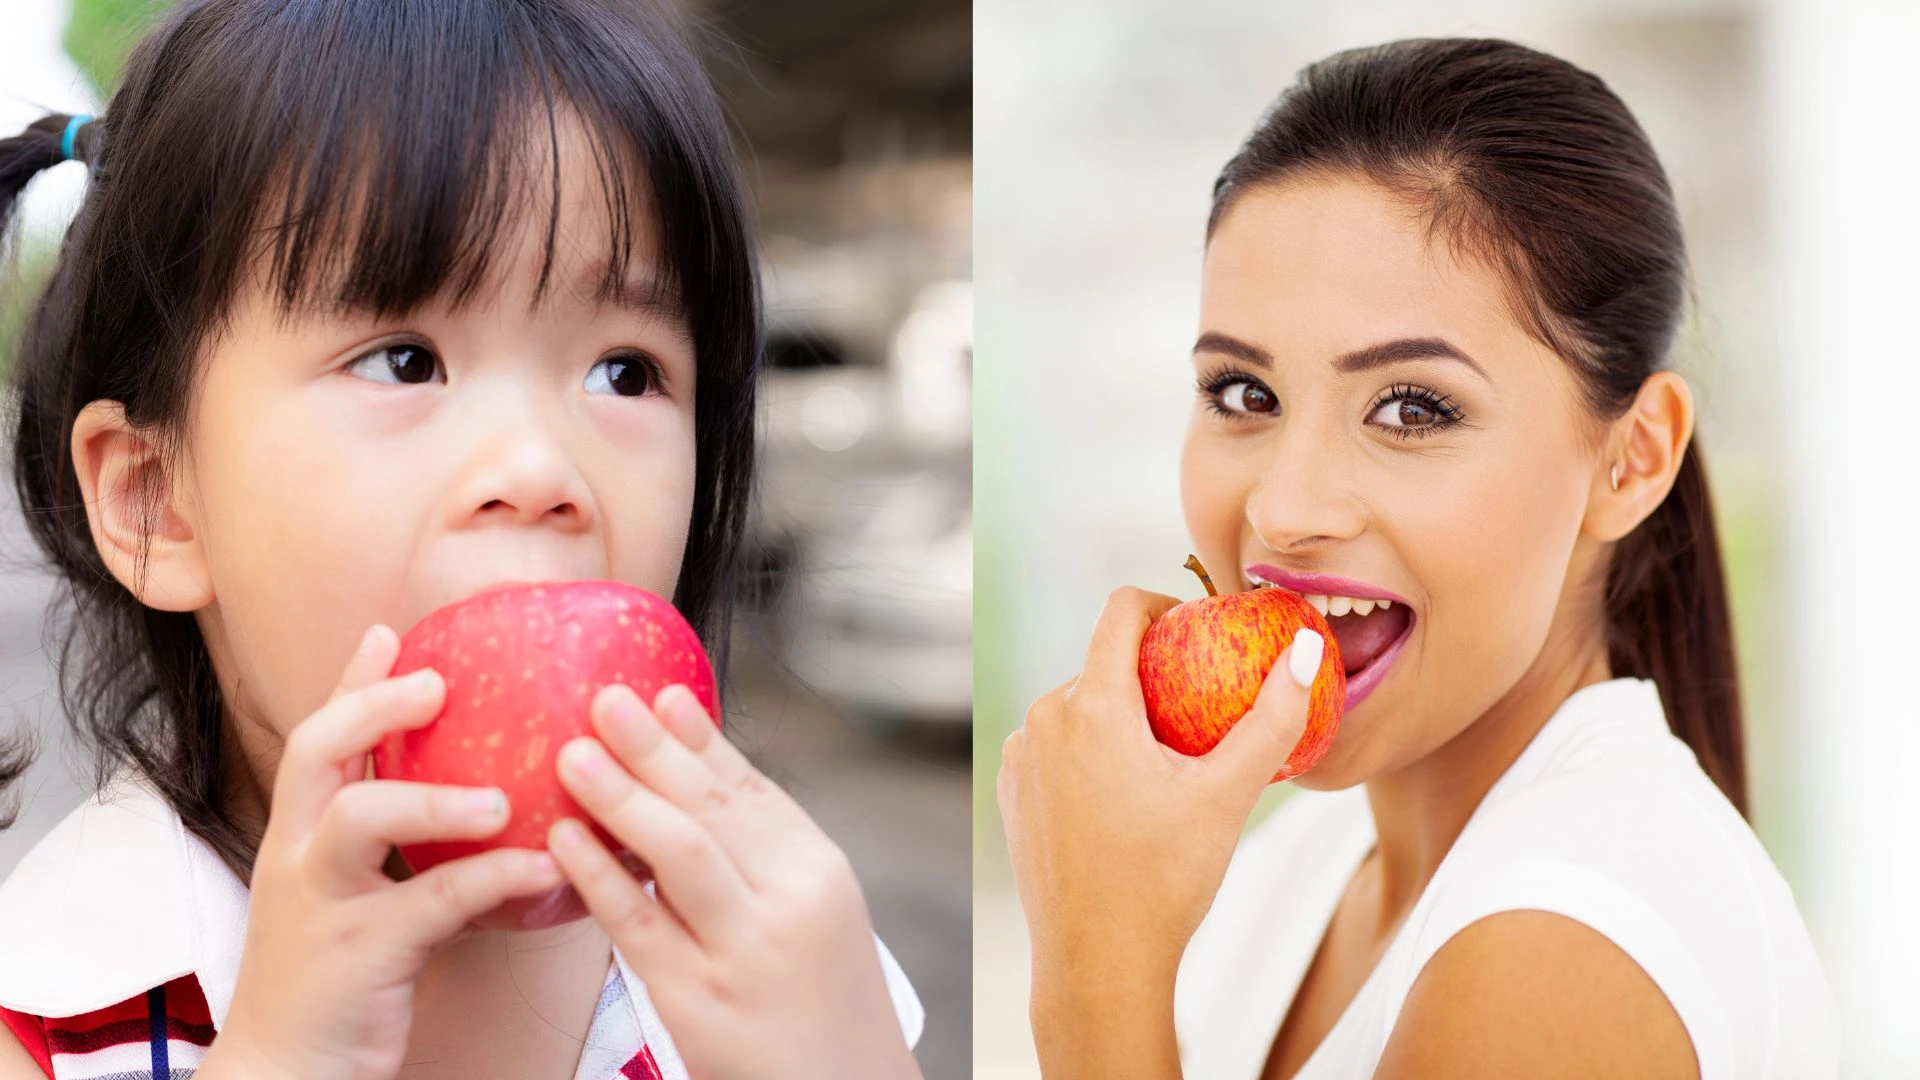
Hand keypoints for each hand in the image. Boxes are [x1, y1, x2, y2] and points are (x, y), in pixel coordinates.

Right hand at [210, 625, 565, 1079]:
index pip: (319, 738)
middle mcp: (301, 856)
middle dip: (370, 704)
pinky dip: (489, 880)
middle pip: (315, 752)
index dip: (351, 682)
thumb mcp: (356, 898)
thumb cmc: (339, 983)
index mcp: (303, 836)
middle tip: (436, 680)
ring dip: (433, 797)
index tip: (391, 631)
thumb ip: (399, 847)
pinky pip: (430, 904)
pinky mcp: (361, 953)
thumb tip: (481, 797)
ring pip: (359, 821)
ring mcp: (323, 903)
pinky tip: (543, 867)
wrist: (289, 1074)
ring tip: (498, 794)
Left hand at [548, 684, 918, 1079]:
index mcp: (819, 869)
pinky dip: (599, 877)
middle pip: (713, 808)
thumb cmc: (821, 999)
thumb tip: (696, 772)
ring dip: (622, 797)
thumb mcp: (815, 910)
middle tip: (602, 700)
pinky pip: (638, 925)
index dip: (699, 739)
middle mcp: (788, 900)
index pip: (751, 789)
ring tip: (572, 754)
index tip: (657, 692)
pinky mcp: (696, 999)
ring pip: (679, 854)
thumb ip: (761, 848)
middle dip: (654, 750)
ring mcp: (742, 950)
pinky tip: (564, 840)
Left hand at [997, 587, 1316, 1075]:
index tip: (1200, 632)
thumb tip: (1307, 652)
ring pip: (1079, 706)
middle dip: (1151, 675)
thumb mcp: (1228, 796)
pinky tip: (1126, 796)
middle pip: (1103, 663)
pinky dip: (1090, 753)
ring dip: (1121, 717)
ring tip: (1167, 763)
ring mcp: (1021, 758)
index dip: (1164, 605)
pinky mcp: (1013, 792)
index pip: (1121, 611)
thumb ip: (1270, 719)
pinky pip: (1055, 747)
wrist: (1097, 965)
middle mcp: (1043, 720)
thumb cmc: (1164, 883)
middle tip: (1200, 714)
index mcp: (1090, 707)